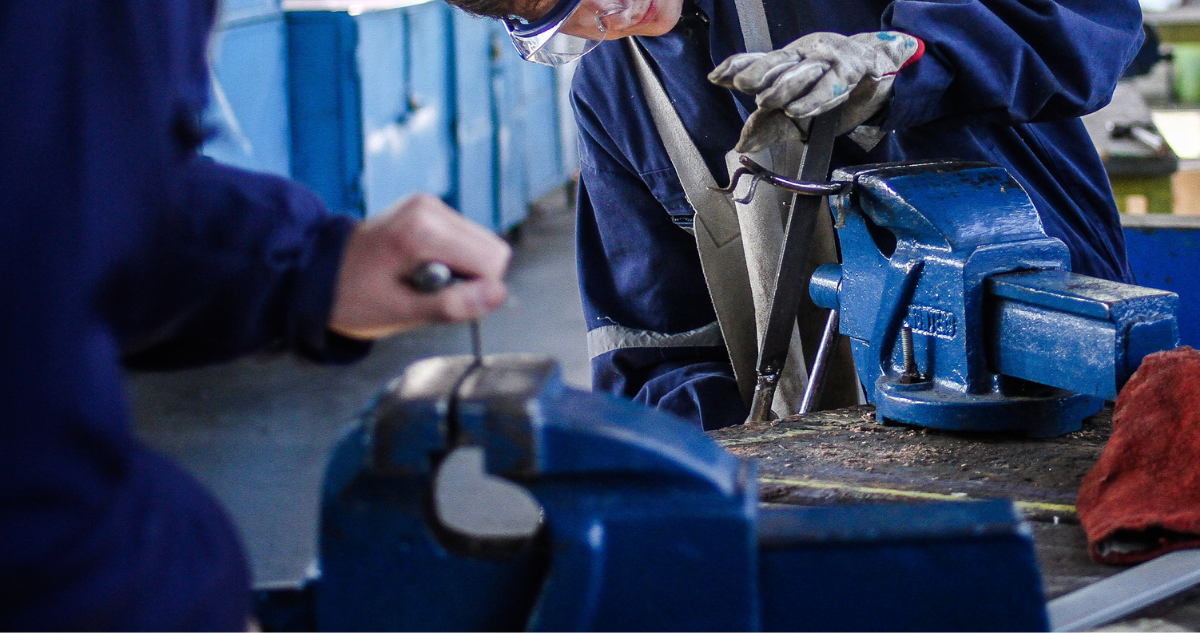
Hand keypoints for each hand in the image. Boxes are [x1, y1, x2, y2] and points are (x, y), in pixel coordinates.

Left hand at [329, 193, 511, 339]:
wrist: (315, 271)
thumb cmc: (352, 296)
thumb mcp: (401, 313)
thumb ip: (452, 305)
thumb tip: (498, 295)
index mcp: (423, 231)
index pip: (491, 260)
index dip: (477, 290)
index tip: (442, 299)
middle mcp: (429, 208)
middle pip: (491, 249)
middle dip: (469, 278)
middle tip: (426, 289)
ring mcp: (428, 205)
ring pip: (480, 244)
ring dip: (459, 269)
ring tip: (417, 278)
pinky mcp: (427, 208)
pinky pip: (463, 238)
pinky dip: (450, 258)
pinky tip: (418, 266)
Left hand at [709, 31, 921, 151]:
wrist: (883, 75)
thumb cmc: (834, 90)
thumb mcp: (798, 113)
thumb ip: (770, 126)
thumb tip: (741, 146)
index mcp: (788, 62)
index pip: (759, 61)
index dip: (738, 65)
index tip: (716, 76)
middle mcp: (805, 56)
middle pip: (778, 63)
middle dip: (758, 72)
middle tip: (741, 84)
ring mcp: (829, 58)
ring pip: (804, 71)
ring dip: (785, 85)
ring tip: (766, 100)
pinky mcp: (854, 66)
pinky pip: (832, 84)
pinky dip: (815, 98)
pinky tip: (799, 110)